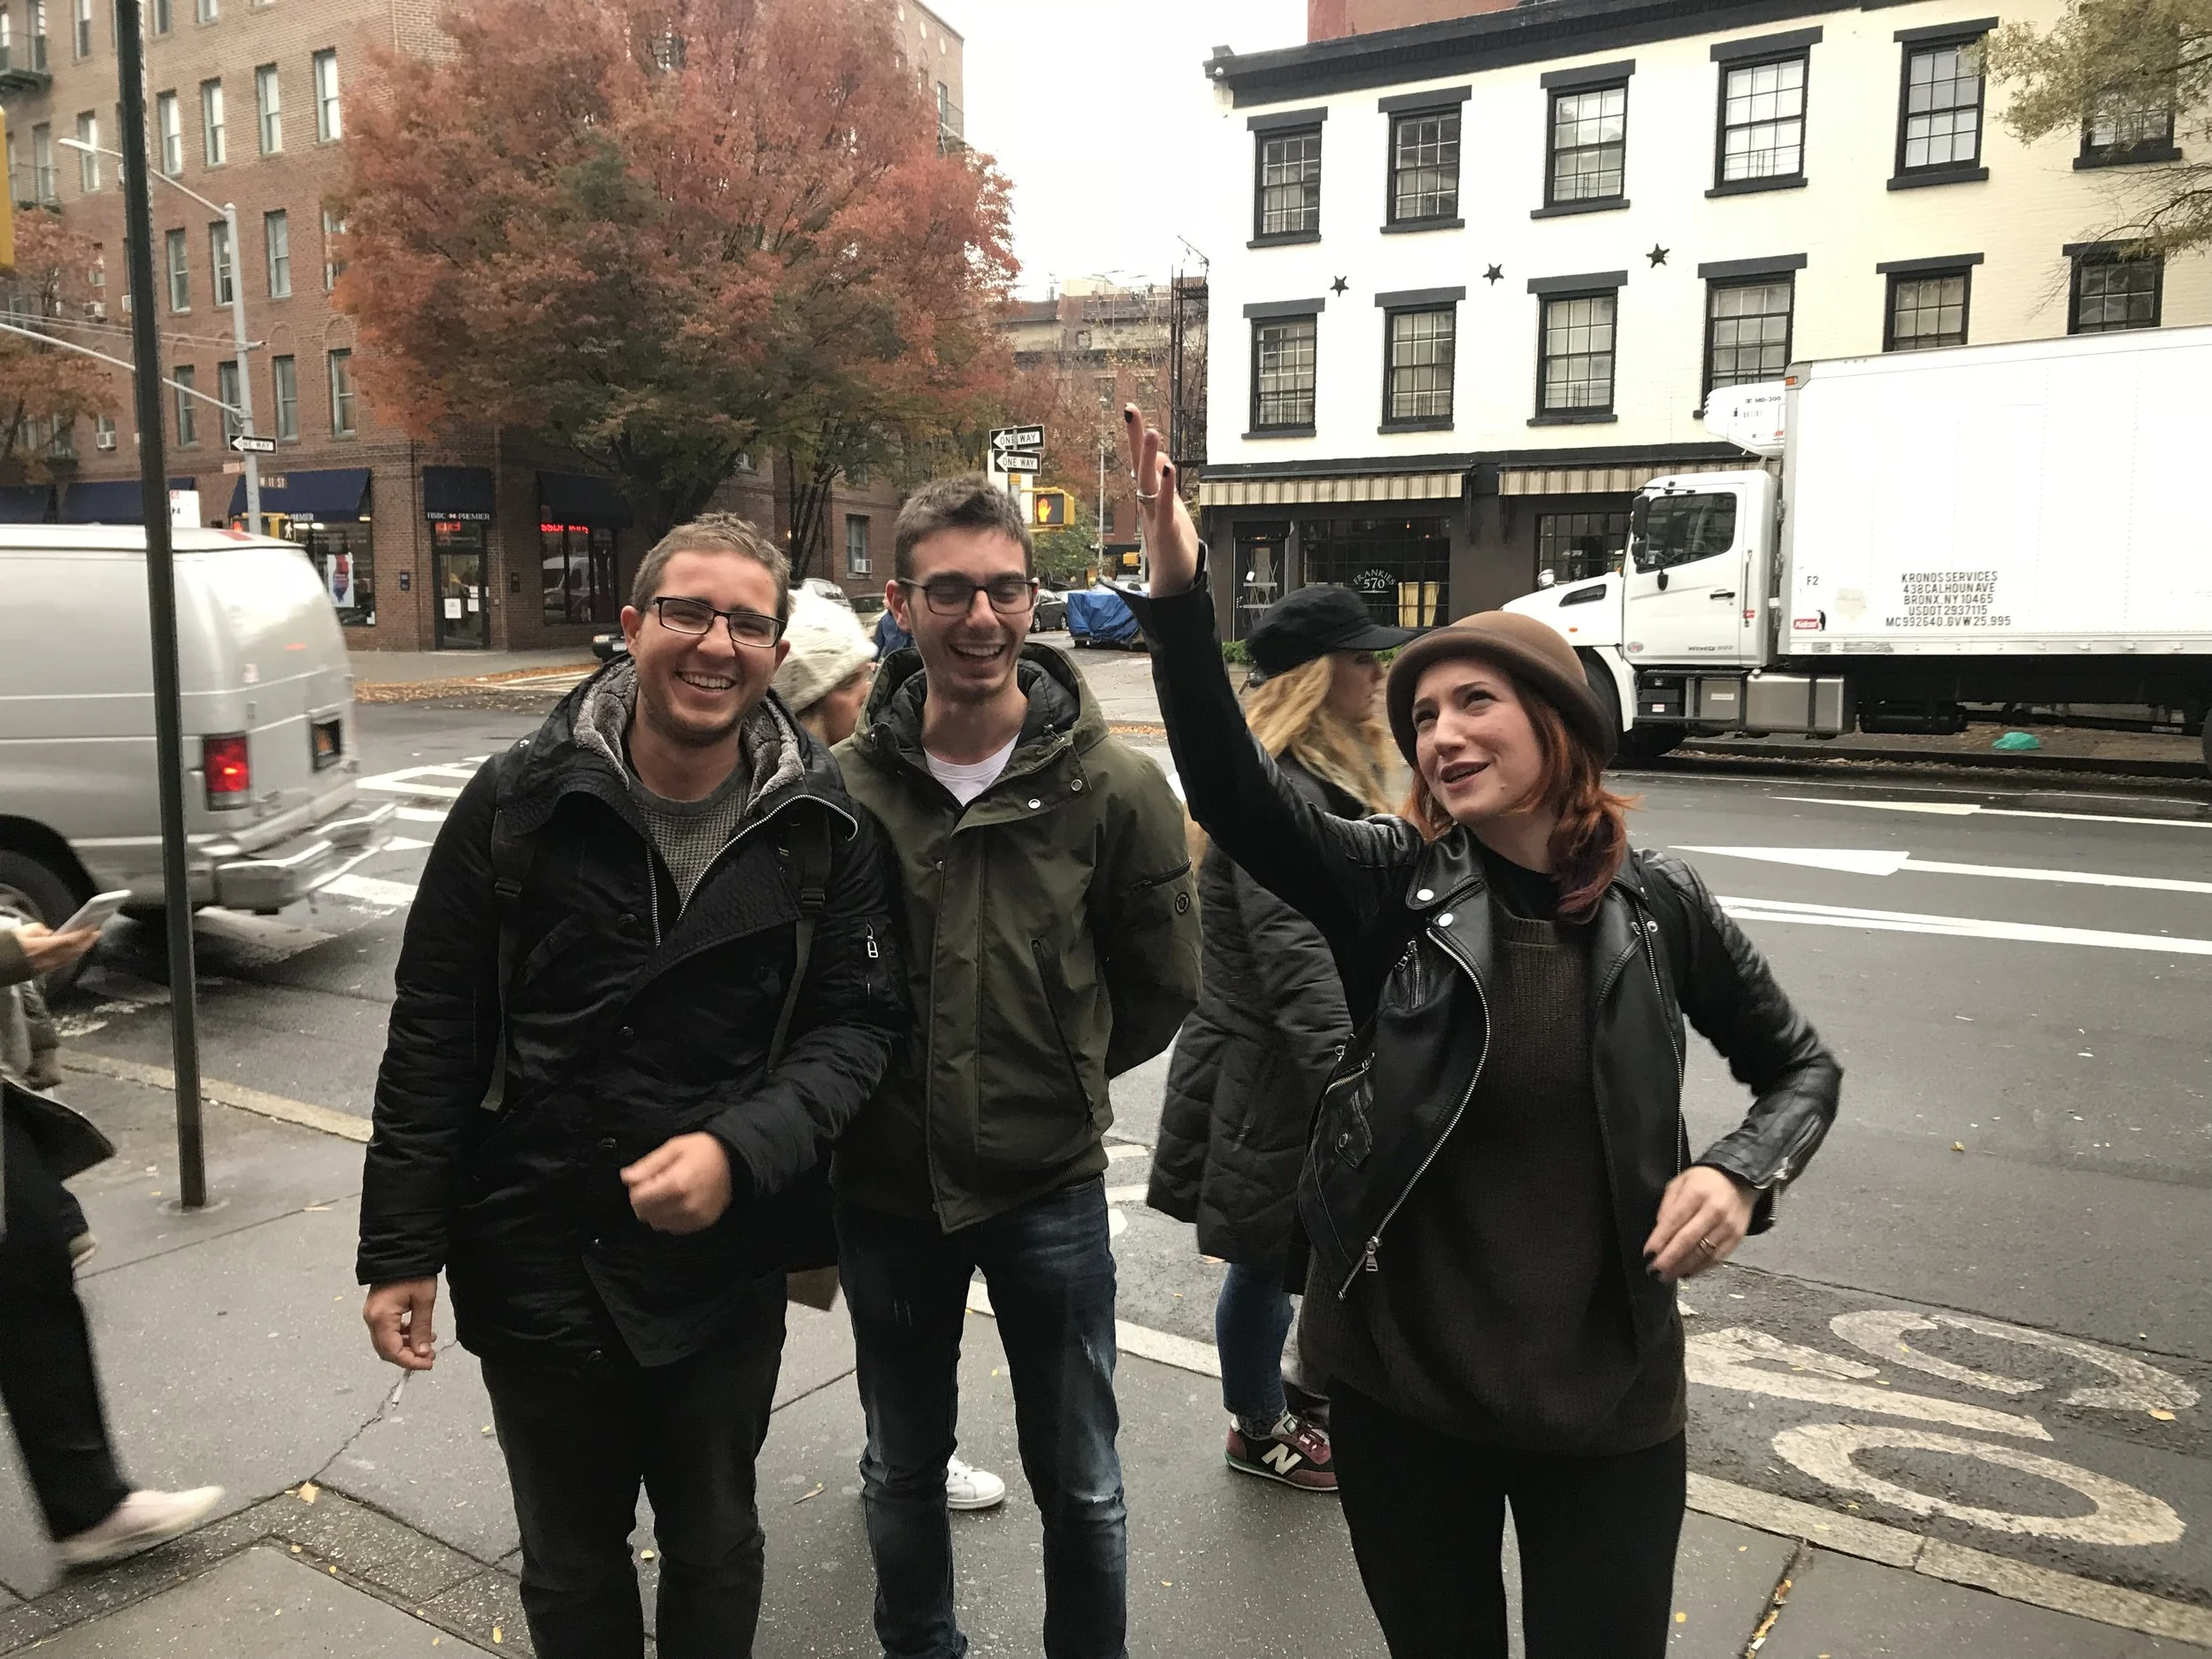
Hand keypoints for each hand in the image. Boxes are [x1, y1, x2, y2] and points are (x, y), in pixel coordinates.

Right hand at [12, 923, 99, 975]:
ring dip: (81, 949)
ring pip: (70, 959)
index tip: (94, 927)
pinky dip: (72, 956)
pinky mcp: (42, 972)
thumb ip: (39, 930)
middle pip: (74, 951)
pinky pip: (62, 963)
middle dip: (87, 942)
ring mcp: (46, 967)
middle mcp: (48, 959)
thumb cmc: (7, 945)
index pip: (70, 940)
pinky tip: (75, 951)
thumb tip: (50, 933)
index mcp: (43, 947)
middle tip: (97, 933)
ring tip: (89, 941)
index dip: (84, 934)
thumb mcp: (22, 931)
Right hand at [363, 1277, 438, 1370]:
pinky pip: (387, 1330)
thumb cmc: (415, 1272)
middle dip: (408, 1356)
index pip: (392, 1351)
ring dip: (406, 1346)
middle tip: (430, 1356)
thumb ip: (421, 1329)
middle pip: (386, 1349)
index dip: (410, 1361)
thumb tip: (421, 1353)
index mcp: (381, 1317)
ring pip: (387, 1341)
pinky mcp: (377, 1309)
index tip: (428, 1364)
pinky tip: (419, 1331)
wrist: (402, 1249)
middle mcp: (371, 1318)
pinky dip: (403, 1335)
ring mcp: (372, 1314)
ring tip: (428, 1343)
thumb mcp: (424, 1301)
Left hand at [621, 1132, 734, 1233]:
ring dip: (656, 1210)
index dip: (637, 1188)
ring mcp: (694, 1217)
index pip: (639, 1199)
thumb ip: (648, 1165)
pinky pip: (672, 1228)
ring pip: (657, 1224)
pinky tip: (678, 1202)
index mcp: (677, 1183)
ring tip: (668, 1193)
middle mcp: (685, 1205)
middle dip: (644, 1200)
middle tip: (655, 1185)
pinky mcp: (701, 1224)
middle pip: (646, 1214)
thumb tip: (626, 1177)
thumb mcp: (673, 1148)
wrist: (735, 1161)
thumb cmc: (704, 1150)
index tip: (646, 1178)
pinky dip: (669, 1217)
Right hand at [1122, 404, 1199, 596]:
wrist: (1174, 580)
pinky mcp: (1166, 530)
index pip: (1140, 460)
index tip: (1131, 409)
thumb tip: (1159, 457)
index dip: (1135, 436)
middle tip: (1132, 413)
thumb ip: (1163, 482)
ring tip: (1150, 432)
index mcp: (1150, 496)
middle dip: (1135, 439)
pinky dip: (1167, 488)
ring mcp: (1156, 515)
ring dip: (1148, 459)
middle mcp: (1148, 502)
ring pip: (1148, 483)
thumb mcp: (1170, 506)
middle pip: (1139, 466)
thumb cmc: (1173, 543)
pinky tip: (1169, 470)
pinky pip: (1165, 506)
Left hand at [1643, 1165, 1754, 1280]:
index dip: (1660, 1240)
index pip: (1674, 1220)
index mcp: (1696, 1193)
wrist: (1740, 1179)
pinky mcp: (1737, 1238)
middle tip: (1655, 1271)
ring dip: (1682, 1267)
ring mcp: (1728, 1226)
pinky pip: (1716, 1258)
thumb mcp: (1680, 1183)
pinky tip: (1686, 1272)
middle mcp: (1714, 1210)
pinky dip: (1700, 1268)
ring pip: (1702, 1253)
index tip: (1648, 1254)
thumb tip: (1658, 1231)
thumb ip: (1668, 1206)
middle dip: (1669, 1258)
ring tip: (1667, 1275)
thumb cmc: (1704, 1181)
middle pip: (1688, 1240)